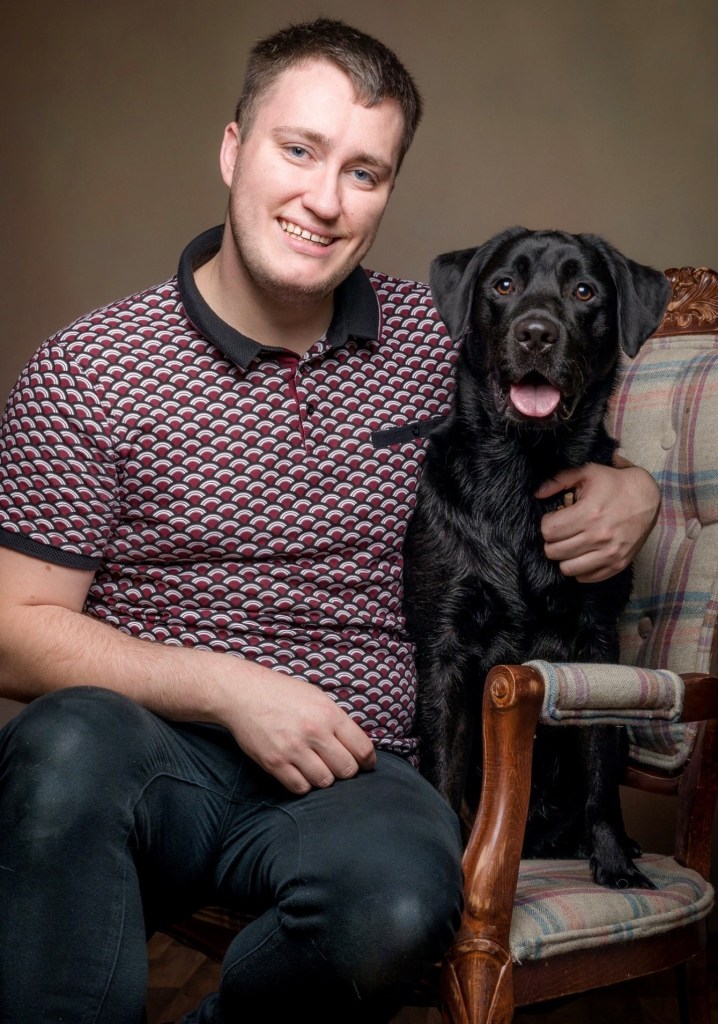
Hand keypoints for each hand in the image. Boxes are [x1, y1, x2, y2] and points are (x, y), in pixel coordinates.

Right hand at [216, 663, 376, 794]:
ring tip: (317, 768)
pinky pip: (300, 787)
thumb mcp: (317, 697)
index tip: (366, 765)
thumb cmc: (282, 694)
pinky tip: (300, 772)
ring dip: (324, 778)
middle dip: (346, 771)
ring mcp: (293, 748)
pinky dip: (303, 784)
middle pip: (347, 769)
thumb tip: (357, 746)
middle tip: (338, 767)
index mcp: (329, 713)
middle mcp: (314, 732)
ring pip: (325, 781)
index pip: (362, 748)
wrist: (243, 693)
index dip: (368, 762)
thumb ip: (336, 721)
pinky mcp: (274, 762)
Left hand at [535, 461, 659, 582]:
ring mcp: (610, 554)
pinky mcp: (618, 565)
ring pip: (567, 569)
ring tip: (570, 544)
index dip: (547, 524)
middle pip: (554, 552)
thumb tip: (537, 493)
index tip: (555, 518)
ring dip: (564, 557)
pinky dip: (580, 568)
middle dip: (552, 541)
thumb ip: (559, 480)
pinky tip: (583, 554)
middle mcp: (599, 537)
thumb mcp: (587, 472)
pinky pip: (586, 578)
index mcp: (589, 514)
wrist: (647, 497)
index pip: (549, 531)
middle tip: (560, 532)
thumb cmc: (614, 483)